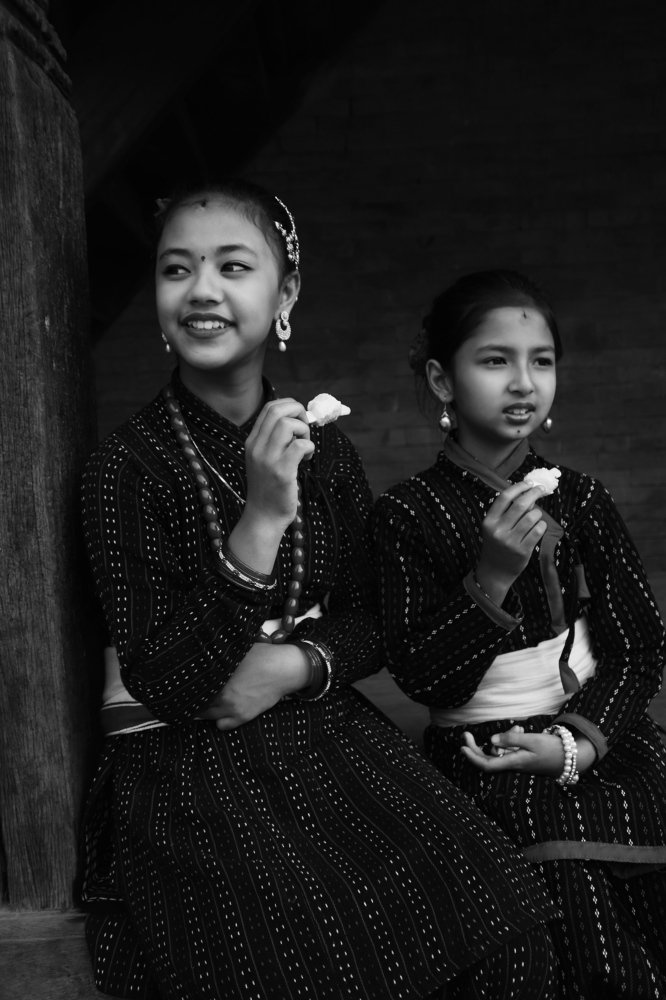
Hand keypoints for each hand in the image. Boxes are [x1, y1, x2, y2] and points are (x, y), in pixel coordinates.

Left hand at [198, 642, 309, 730]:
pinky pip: (222, 725)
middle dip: (195, 699)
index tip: (188, 686)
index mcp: (219, 676)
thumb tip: (206, 655)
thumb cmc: (262, 656)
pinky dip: (218, 720)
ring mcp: (232, 707)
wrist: (284, 670)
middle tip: (195, 695)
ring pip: (207, 715)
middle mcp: (222, 694)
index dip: (191, 687)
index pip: (196, 687)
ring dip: (204, 710)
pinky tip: (220, 712)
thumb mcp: (238, 651)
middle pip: (198, 703)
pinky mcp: (243, 716)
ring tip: (205, 704)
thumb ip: (221, 656)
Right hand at [244, 398, 314, 526]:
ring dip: (304, 431)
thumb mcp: (265, 460)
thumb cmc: (269, 488)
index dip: (290, 407)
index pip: (270, 408)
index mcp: (252, 441)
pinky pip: (300, 445)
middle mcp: (256, 447)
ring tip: (305, 447)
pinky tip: (307, 459)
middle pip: (278, 410)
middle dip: (298, 412)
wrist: (262, 517)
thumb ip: (276, 441)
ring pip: (288, 424)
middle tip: (305, 431)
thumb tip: (299, 421)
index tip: (300, 421)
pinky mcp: (281, 472)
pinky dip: (309, 447)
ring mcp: (267, 459)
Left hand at [461, 725, 570, 776]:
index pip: (487, 764)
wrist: (569, 757)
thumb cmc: (552, 749)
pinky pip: (508, 749)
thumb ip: (511, 740)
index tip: (462, 746)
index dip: (473, 757)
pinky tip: (520, 730)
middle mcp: (513, 764)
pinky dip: (509, 739)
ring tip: (518, 729)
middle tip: (466, 734)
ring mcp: (517, 761)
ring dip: (501, 739)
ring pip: (499, 751)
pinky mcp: (521, 758)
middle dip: (475, 748)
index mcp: (514, 762)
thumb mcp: (532, 741)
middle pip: (487, 759)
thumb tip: (491, 741)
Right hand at [475, 482, 547, 602]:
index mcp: (489, 521)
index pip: (504, 497)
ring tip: (536, 516)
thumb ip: (506, 512)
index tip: (529, 483)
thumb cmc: (496, 545)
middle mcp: (498, 530)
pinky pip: (538, 530)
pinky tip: (539, 527)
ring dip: (538, 513)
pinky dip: (542, 525)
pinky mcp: (523, 551)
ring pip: (532, 517)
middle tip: (541, 490)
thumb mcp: (494, 527)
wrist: (495, 572)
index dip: (519, 487)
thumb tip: (528, 492)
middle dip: (534, 493)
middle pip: (520, 504)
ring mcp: (511, 541)